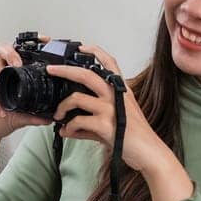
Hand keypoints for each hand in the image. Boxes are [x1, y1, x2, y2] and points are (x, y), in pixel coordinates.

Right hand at [0, 42, 53, 142]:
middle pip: (3, 51)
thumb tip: (50, 118)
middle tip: (19, 63)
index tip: (42, 42)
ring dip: (2, 72)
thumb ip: (33, 117)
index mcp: (12, 76)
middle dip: (11, 53)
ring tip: (10, 81)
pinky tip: (2, 111)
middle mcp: (0, 74)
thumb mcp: (20, 118)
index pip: (19, 55)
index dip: (29, 46)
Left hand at [47, 45, 171, 171]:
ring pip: (76, 97)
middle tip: (52, 70)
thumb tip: (68, 126)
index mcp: (120, 90)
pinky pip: (77, 121)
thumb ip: (91, 120)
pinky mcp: (105, 124)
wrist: (149, 153)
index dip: (95, 51)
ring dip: (62, 107)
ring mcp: (110, 108)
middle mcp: (115, 95)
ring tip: (57, 116)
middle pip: (86, 73)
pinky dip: (69, 128)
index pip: (110, 62)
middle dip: (64, 70)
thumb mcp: (115, 122)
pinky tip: (67, 132)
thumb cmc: (134, 137)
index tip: (81, 47)